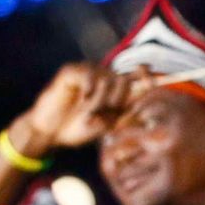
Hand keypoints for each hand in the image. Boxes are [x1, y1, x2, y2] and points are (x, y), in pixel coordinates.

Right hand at [9, 63, 149, 158]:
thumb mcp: (108, 123)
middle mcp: (102, 76)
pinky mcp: (70, 71)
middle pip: (123, 80)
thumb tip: (146, 100)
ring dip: (99, 101)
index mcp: (114, 88)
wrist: (51, 133)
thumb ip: (126, 111)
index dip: (146, 75)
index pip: (137, 74)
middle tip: (101, 114)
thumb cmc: (79, 128)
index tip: (153, 83)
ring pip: (106, 79)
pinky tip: (82, 99)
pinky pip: (88, 74)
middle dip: (116, 101)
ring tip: (88, 112)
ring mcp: (86, 71)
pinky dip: (88, 90)